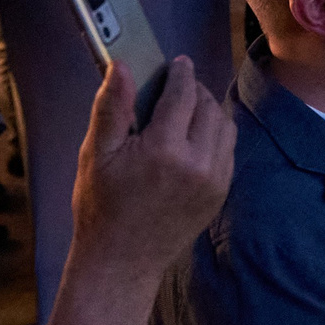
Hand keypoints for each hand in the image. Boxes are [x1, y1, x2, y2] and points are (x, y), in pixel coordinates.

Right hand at [68, 57, 234, 284]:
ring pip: (225, 126)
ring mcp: (214, 181)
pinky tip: (194, 137)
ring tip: (187, 109)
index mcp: (165, 150)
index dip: (180, 73)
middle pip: (208, 106)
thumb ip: (111, 107)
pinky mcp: (220, 195)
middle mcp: (198, 164)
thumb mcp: (96, 154)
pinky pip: (228, 151)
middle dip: (194, 90)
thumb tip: (120, 66)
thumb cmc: (101, 207)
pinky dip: (216, 135)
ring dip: (209, 111)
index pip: (183, 94)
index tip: (176, 63)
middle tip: (176, 87)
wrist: (121, 261)